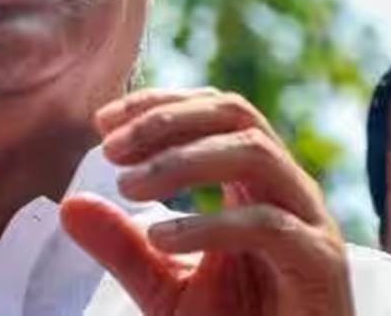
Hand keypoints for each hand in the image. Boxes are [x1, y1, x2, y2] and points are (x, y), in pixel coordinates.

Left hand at [61, 88, 352, 315]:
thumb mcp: (163, 285)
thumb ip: (122, 246)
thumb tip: (69, 204)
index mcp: (255, 183)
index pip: (212, 112)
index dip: (159, 105)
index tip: (103, 122)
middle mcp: (287, 190)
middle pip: (234, 114)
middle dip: (167, 120)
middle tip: (111, 151)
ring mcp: (310, 223)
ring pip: (254, 153)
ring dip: (183, 160)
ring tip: (130, 188)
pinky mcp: (321, 266)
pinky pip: (268, 225)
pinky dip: (209, 225)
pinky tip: (162, 238)